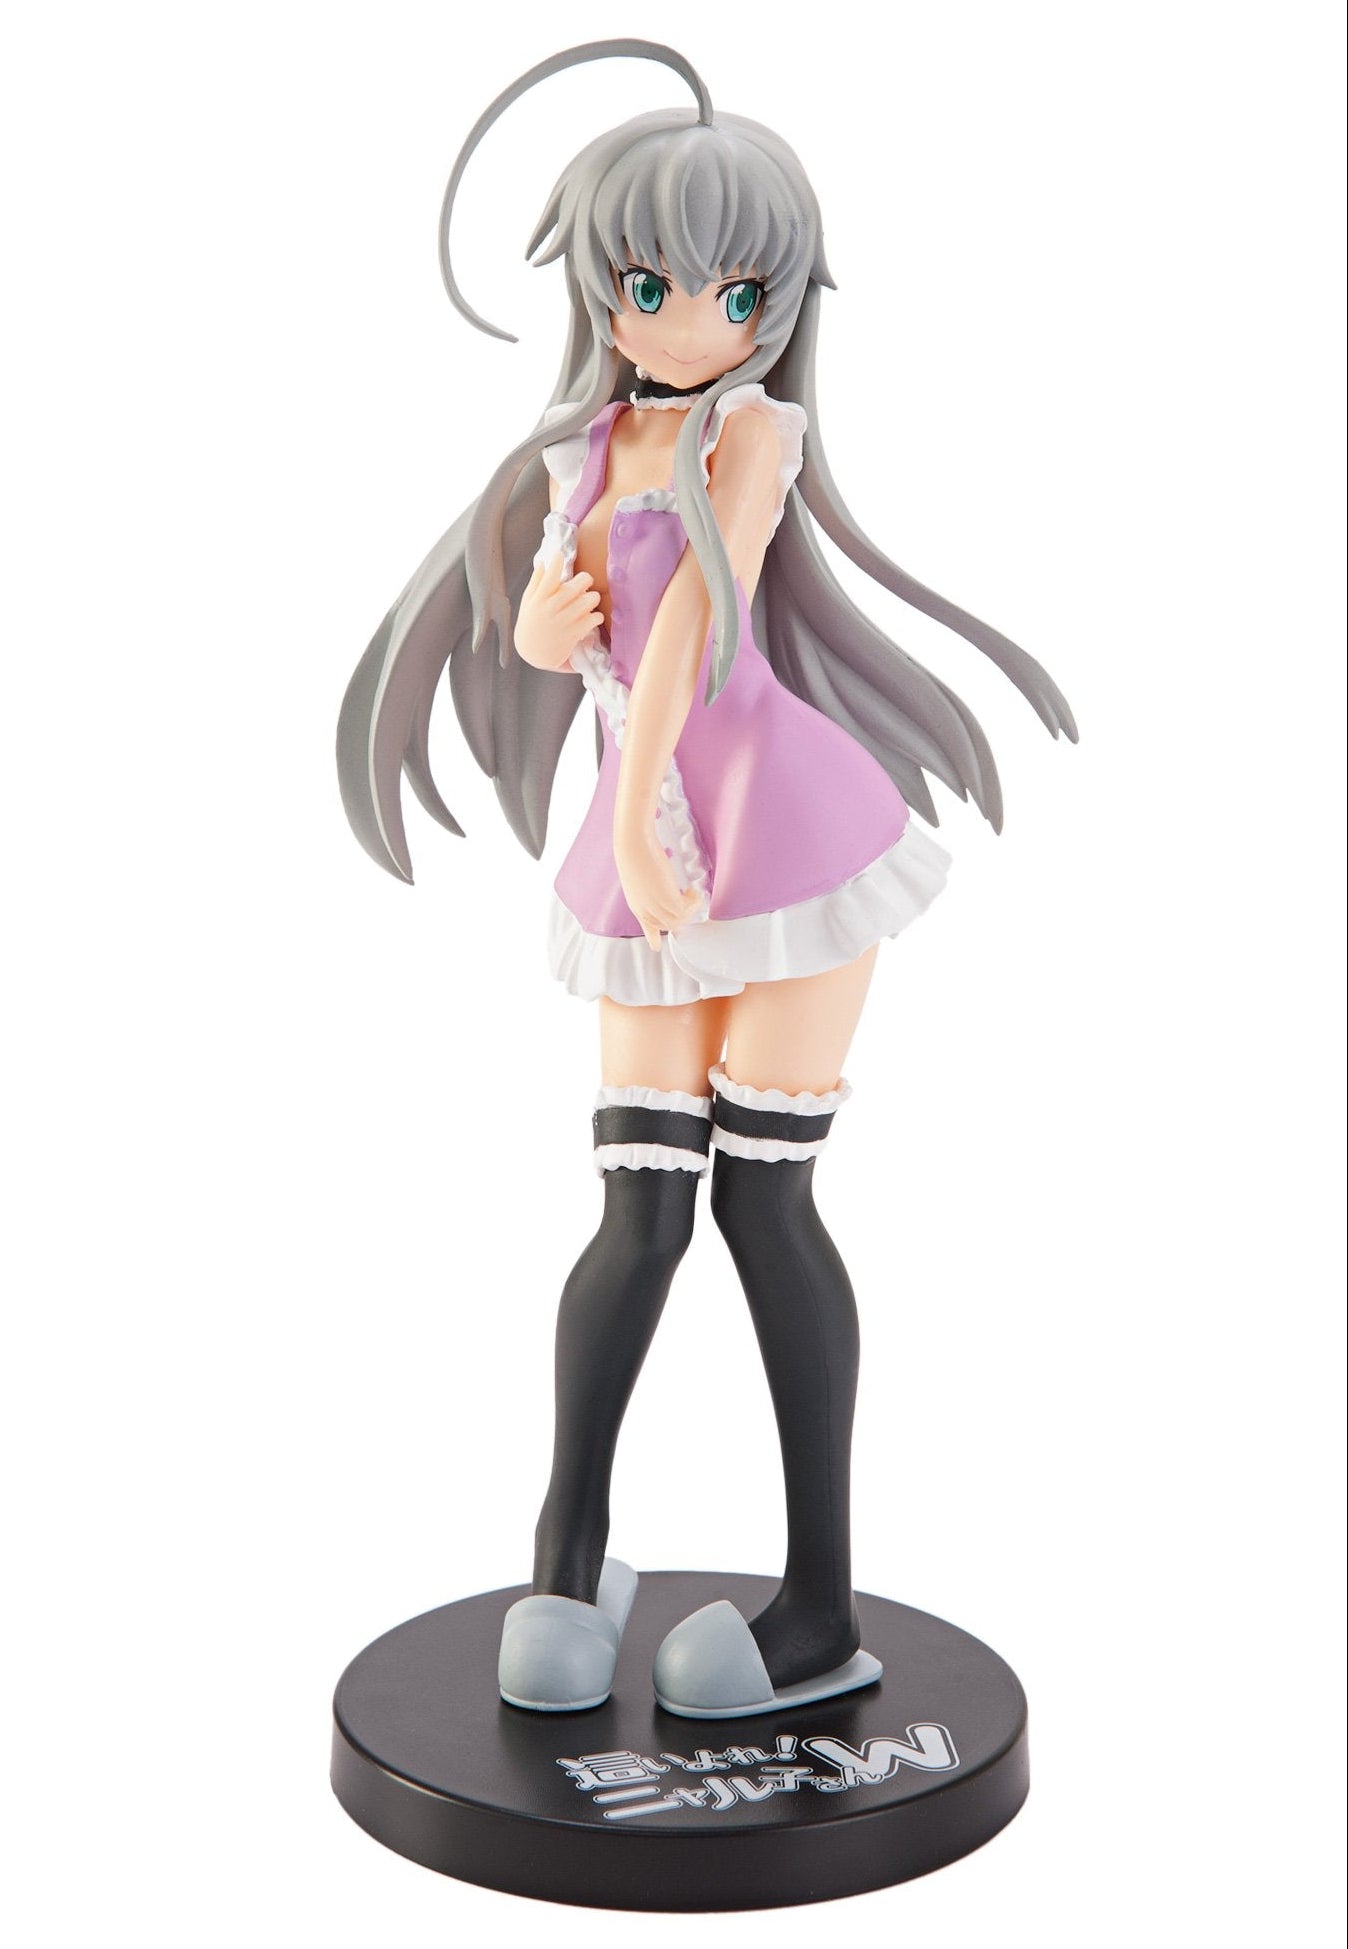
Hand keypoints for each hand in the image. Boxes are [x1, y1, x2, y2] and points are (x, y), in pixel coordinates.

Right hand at [514, 554, 603, 669]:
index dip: (556, 563)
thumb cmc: (531, 623)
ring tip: (589, 601)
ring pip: (589, 600)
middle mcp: (552, 608)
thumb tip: (542, 562)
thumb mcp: (528, 603)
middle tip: (585, 582)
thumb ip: (536, 582)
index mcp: (539, 599)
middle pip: (576, 585)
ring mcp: (564, 621)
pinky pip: (594, 618)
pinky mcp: (575, 633)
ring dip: (593, 597)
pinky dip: (596, 616)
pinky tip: (591, 617)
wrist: (534, 653)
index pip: (549, 577)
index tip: (560, 555)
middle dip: (585, 579)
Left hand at [615, 817, 701, 951]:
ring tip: (693, 894)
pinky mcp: (667, 897)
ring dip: (689, 909)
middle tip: (691, 902)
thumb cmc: (635, 852)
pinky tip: (694, 891)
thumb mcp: (638, 876)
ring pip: (678, 920)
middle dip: (682, 918)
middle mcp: (645, 909)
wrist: (633, 843)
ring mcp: (655, 905)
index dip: (653, 937)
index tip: (655, 945)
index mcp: (636, 905)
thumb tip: (660, 884)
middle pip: (668, 925)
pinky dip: (693, 902)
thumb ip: (648, 886)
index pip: (647, 927)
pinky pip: (686, 909)